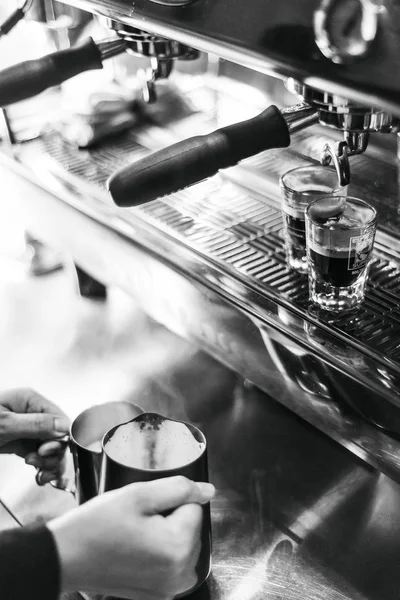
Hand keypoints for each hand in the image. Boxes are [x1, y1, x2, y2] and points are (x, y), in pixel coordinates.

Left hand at [0, 388, 69, 482]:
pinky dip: (43, 467)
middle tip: (40, 465)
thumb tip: (64, 426)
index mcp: (29, 400)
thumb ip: (35, 425)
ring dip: (50, 463)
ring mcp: (27, 429)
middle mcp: (31, 413)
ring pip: (52, 448)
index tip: (47, 451)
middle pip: (59, 435)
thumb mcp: (3, 425)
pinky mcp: (20, 443)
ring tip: (39, 473)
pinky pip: (40, 455)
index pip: (60, 417)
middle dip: (54, 454)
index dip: (61, 437)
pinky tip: (40, 476)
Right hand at [48, 476, 214, 599]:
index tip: (145, 508)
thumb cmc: (95, 526)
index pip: (195, 506)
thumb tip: (207, 491)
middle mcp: (180, 573)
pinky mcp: (160, 593)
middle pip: (191, 526)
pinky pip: (173, 560)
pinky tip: (135, 547)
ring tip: (135, 533)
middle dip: (169, 517)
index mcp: (178, 547)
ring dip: (165, 533)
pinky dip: (159, 550)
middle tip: (136, 520)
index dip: (169, 500)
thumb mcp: (137, 495)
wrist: (66, 558)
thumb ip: (178, 488)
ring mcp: (171, 588)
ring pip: (183, 542)